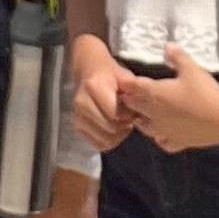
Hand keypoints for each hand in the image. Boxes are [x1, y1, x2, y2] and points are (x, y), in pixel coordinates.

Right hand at [68, 39, 139, 156]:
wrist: (89, 72)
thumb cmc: (111, 75)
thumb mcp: (125, 76)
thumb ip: (133, 90)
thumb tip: (141, 107)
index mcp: (93, 86)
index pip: (115, 113)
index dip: (128, 114)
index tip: (132, 108)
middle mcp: (81, 103)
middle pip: (111, 128)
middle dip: (124, 125)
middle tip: (129, 117)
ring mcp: (77, 116)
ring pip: (105, 139)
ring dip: (118, 135)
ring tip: (122, 122)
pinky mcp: (77, 127)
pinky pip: (99, 145)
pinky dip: (110, 141)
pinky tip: (114, 129)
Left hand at [125, 47, 218, 152]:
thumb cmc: (207, 91)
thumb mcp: (192, 68)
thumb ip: (178, 57)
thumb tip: (167, 46)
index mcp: (156, 94)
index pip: (134, 87)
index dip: (127, 83)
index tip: (124, 80)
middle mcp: (155, 114)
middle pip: (134, 107)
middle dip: (130, 100)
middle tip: (131, 94)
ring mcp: (165, 130)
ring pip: (144, 127)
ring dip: (141, 120)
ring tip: (143, 114)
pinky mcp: (178, 142)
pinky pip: (162, 142)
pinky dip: (160, 137)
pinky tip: (164, 133)